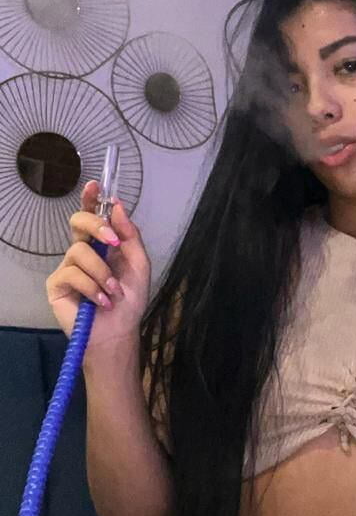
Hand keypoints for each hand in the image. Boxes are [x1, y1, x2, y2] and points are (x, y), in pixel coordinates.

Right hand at [46, 181, 150, 358]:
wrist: (119, 331)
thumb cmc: (129, 300)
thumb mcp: (139, 264)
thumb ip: (130, 235)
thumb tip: (117, 205)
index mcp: (102, 244)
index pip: (92, 216)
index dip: (90, 199)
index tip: (95, 185)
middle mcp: (82, 251)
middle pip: (78, 222)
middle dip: (96, 226)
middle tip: (114, 242)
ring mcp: (67, 267)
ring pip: (80, 252)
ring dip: (103, 273)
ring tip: (114, 292)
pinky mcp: (57, 284)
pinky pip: (73, 274)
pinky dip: (93, 288)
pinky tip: (102, 302)